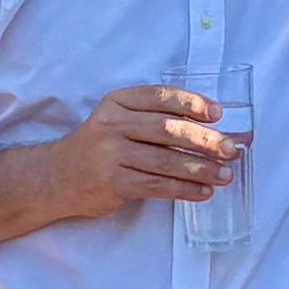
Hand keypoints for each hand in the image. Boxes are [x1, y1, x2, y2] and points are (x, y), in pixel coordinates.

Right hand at [52, 86, 240, 217]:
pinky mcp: (114, 183)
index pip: (160, 97)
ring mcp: (111, 155)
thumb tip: (209, 127)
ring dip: (201, 169)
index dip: (192, 103)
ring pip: (166, 161)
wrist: (58, 177)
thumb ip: (153, 117)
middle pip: (168, 130)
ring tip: (225, 175)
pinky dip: (184, 189)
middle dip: (204, 140)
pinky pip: (158, 186)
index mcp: (117, 102)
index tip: (218, 113)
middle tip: (230, 149)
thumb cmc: (100, 146)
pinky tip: (203, 191)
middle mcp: (113, 125)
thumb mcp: (118, 119)